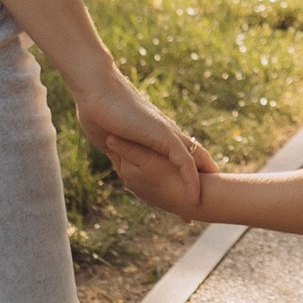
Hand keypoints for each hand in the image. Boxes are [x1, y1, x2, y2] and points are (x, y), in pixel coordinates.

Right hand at [77, 74, 205, 215]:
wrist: (95, 92)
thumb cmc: (100, 113)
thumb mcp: (115, 144)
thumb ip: (124, 154)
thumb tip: (124, 169)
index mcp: (157, 138)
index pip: (179, 161)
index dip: (185, 180)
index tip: (187, 202)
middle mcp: (168, 136)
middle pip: (195, 162)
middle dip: (201, 185)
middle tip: (203, 209)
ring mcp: (169, 135)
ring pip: (197, 163)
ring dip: (203, 186)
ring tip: (207, 210)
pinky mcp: (165, 136)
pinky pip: (185, 162)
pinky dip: (191, 181)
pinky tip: (194, 200)